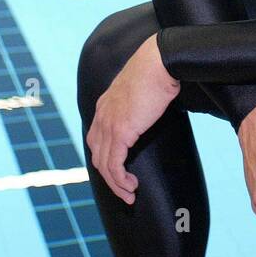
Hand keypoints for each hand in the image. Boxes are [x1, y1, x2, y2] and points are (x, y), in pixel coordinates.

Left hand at [86, 33, 180, 204]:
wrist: (160, 62)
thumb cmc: (157, 71)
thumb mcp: (141, 89)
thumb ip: (137, 102)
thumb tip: (150, 107)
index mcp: (104, 106)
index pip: (96, 140)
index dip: (105, 159)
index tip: (119, 172)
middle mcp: (101, 117)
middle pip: (97, 156)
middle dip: (109, 177)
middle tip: (125, 189)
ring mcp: (109, 124)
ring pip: (104, 165)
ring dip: (116, 184)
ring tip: (130, 194)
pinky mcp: (121, 131)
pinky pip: (115, 165)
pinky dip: (121, 180)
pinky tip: (131, 186)